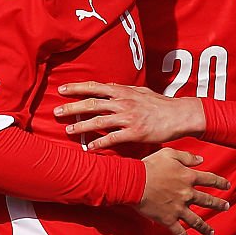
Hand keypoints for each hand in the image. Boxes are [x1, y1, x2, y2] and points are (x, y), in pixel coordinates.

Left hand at [55, 82, 205, 148]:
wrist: (179, 115)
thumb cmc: (160, 103)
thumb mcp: (141, 91)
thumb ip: (124, 89)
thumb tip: (110, 86)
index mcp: (123, 91)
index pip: (95, 87)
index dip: (77, 88)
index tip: (62, 90)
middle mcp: (123, 103)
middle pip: (92, 104)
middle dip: (72, 107)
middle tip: (56, 112)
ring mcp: (128, 118)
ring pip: (98, 122)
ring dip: (81, 126)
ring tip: (68, 131)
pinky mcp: (134, 133)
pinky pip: (112, 139)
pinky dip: (99, 144)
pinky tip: (89, 148)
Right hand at [139, 148, 229, 234]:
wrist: (135, 182)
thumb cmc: (150, 166)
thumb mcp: (170, 154)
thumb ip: (187, 157)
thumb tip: (201, 160)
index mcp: (188, 177)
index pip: (210, 179)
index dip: (220, 182)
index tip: (227, 185)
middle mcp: (187, 194)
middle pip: (207, 201)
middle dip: (218, 204)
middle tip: (226, 207)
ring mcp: (179, 208)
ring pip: (197, 220)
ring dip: (205, 227)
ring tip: (212, 232)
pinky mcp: (168, 219)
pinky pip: (180, 233)